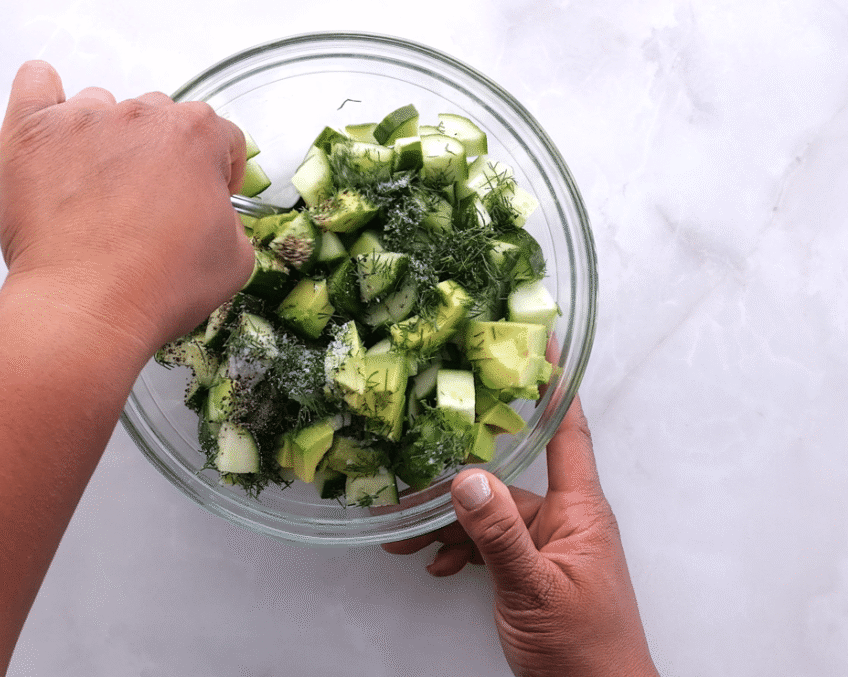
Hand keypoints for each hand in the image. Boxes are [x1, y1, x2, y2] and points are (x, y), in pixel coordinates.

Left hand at [0, 60, 254, 355]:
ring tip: (96, 189)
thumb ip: (230, 218)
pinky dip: (45, 97)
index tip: (204, 198)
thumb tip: (211, 215)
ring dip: (105, 138)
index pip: (220, 137)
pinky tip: (52, 129)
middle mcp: (142, 115)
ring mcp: (83, 120)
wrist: (88, 309)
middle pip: (160, 118)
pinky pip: (36, 82)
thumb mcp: (236, 260)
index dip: (218, 173)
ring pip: (102, 108)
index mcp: (197, 135)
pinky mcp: (32, 132)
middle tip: (147, 205)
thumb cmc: (159, 287)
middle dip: (159, 155)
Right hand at [384, 397, 658, 676]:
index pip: (568, 433)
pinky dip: (458, 551)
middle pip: (503, 481)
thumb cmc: (586, 654)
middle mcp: (564, 520)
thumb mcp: (534, 590)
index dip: (556, 385)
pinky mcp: (531, 571)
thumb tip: (466, 479)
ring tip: (399, 535)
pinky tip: (432, 564)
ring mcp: (546, 547)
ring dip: (445, 525)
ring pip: (488, 516)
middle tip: (406, 480)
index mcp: (579, 511)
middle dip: (453, 484)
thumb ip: (498, 534)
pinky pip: (489, 546)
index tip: (544, 341)